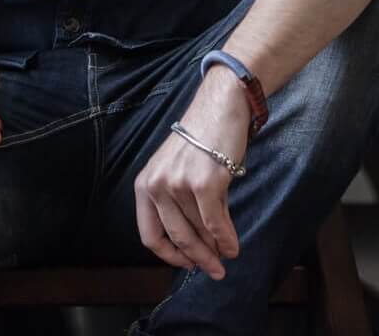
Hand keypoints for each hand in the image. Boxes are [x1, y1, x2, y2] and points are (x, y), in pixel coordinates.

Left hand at [135, 69, 250, 280]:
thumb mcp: (178, 171)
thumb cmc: (202, 140)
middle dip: (197, 259)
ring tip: (227, 257)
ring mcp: (178, 185)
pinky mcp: (203, 184)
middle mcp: (156, 186)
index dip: (169, 255)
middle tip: (214, 271)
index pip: (149, 234)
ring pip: (199, 231)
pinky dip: (226, 239)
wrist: (220, 108)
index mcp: (144, 184)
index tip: (186, 264)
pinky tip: (233, 247)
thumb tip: (199, 242)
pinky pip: (215, 223)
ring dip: (216, 249)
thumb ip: (180, 204)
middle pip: (176, 237)